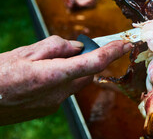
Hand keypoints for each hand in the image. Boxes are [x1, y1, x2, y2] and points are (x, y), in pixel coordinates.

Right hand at [0, 35, 131, 124]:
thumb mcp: (25, 52)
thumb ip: (56, 46)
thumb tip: (78, 47)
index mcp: (52, 76)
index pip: (93, 63)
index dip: (112, 52)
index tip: (125, 44)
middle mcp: (57, 93)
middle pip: (87, 73)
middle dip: (87, 60)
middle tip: (72, 50)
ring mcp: (53, 104)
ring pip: (76, 82)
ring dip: (72, 70)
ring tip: (47, 63)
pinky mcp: (47, 109)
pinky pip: (64, 91)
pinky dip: (62, 80)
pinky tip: (42, 76)